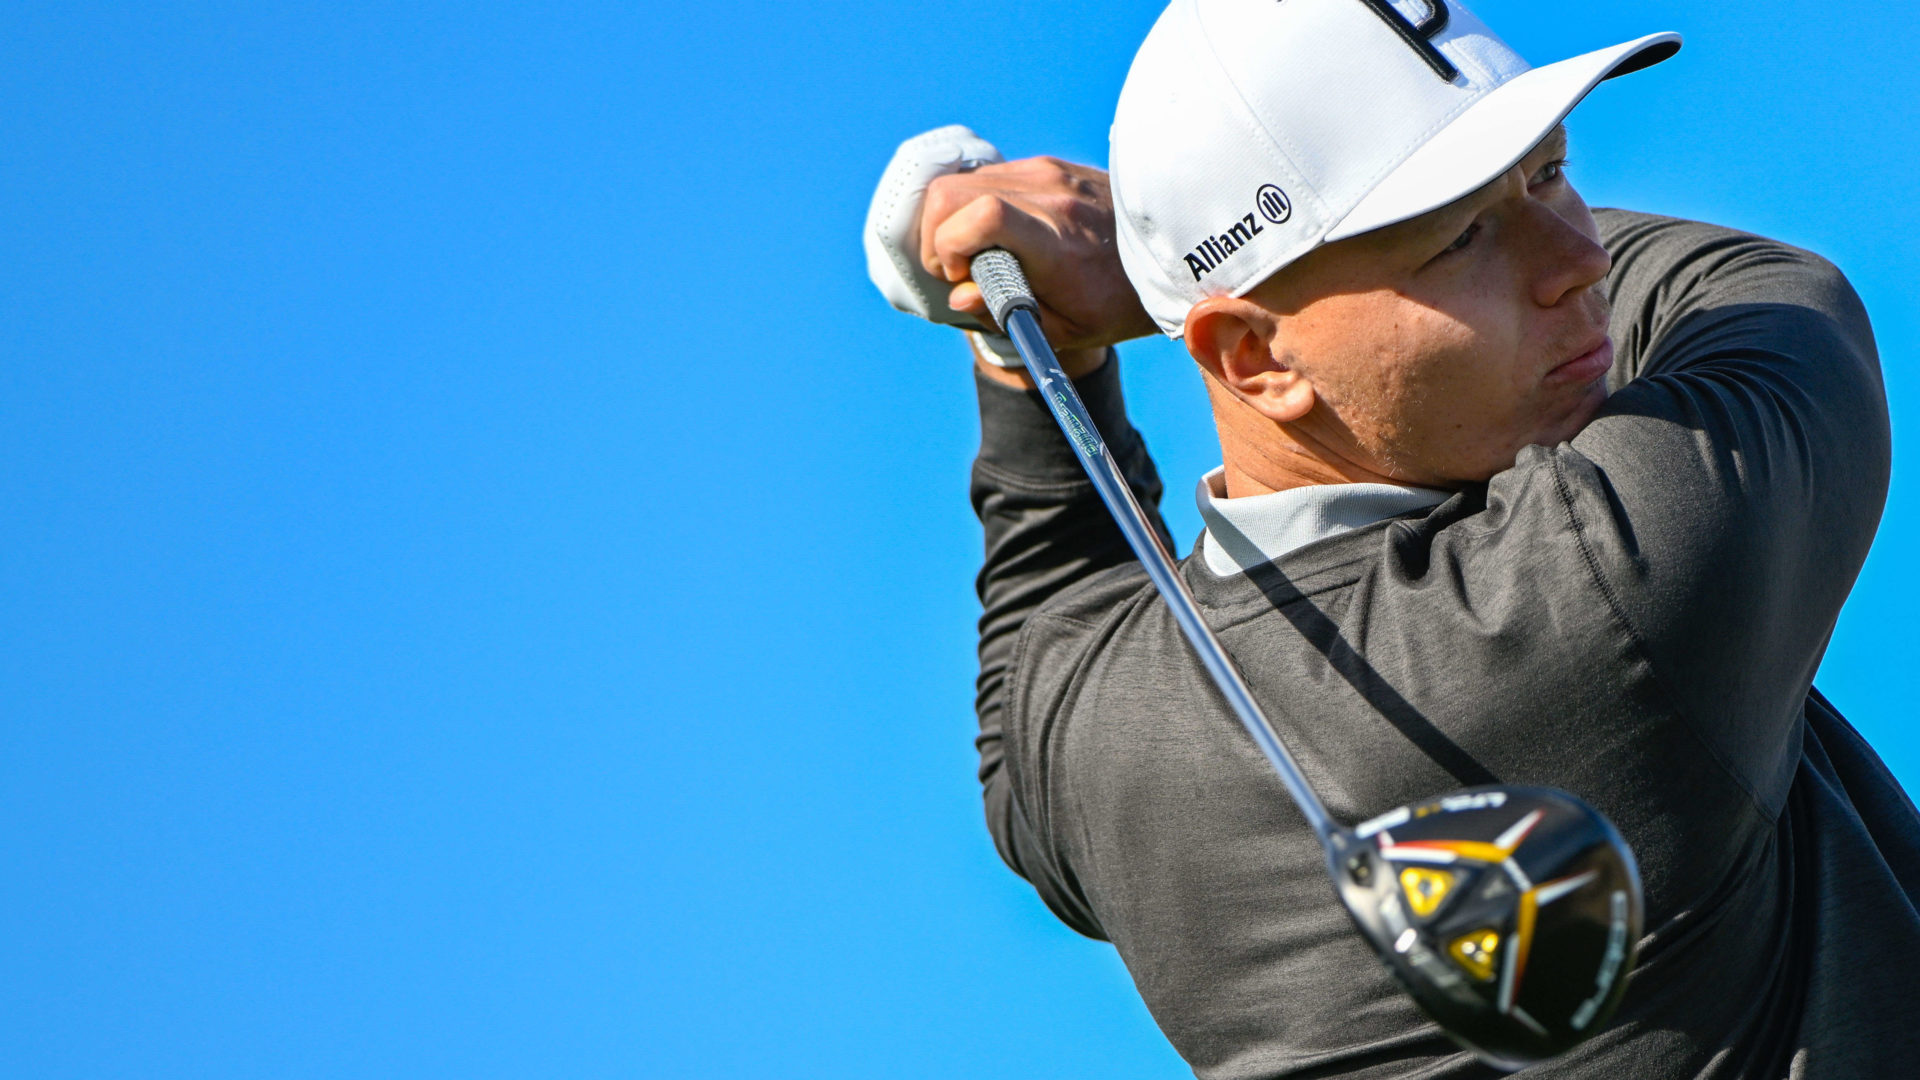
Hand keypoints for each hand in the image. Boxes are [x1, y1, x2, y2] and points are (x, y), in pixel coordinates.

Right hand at [920, 156, 1156, 351]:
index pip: (981, 216)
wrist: (1169, 252)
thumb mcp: (1067, 329)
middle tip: (957, 270)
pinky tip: (997, 235)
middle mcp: (1050, 195)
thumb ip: (1005, 315)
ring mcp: (1048, 172)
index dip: (950, 246)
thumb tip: (959, 295)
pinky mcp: (1047, 164)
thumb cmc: (1118, 302)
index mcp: (1056, 241)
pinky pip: (987, 177)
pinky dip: (973, 206)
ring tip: (976, 255)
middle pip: (951, 192)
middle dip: (935, 235)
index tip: (961, 277)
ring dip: (951, 220)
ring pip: (962, 180)